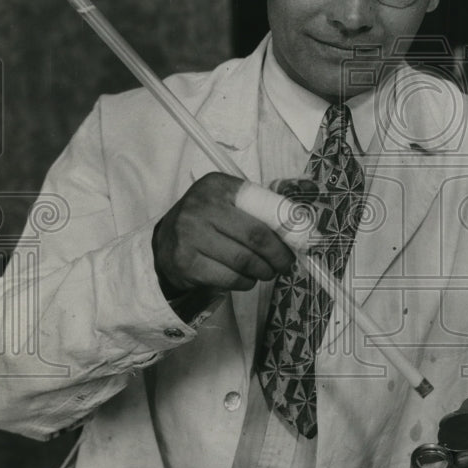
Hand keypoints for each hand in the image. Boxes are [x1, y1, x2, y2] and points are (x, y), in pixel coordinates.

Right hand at [153, 172, 296, 293]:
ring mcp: (190, 234)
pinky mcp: (186, 262)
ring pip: (244, 260)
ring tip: (267, 272)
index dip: (286, 226)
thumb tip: (302, 225)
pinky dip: (245, 282)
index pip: (263, 205)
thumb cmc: (208, 222)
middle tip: (286, 264)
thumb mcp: (229, 203)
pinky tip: (246, 279)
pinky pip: (229, 278)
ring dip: (263, 271)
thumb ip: (261, 207)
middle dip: (278, 255)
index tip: (298, 240)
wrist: (166, 243)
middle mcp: (201, 205)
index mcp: (218, 185)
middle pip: (256, 236)